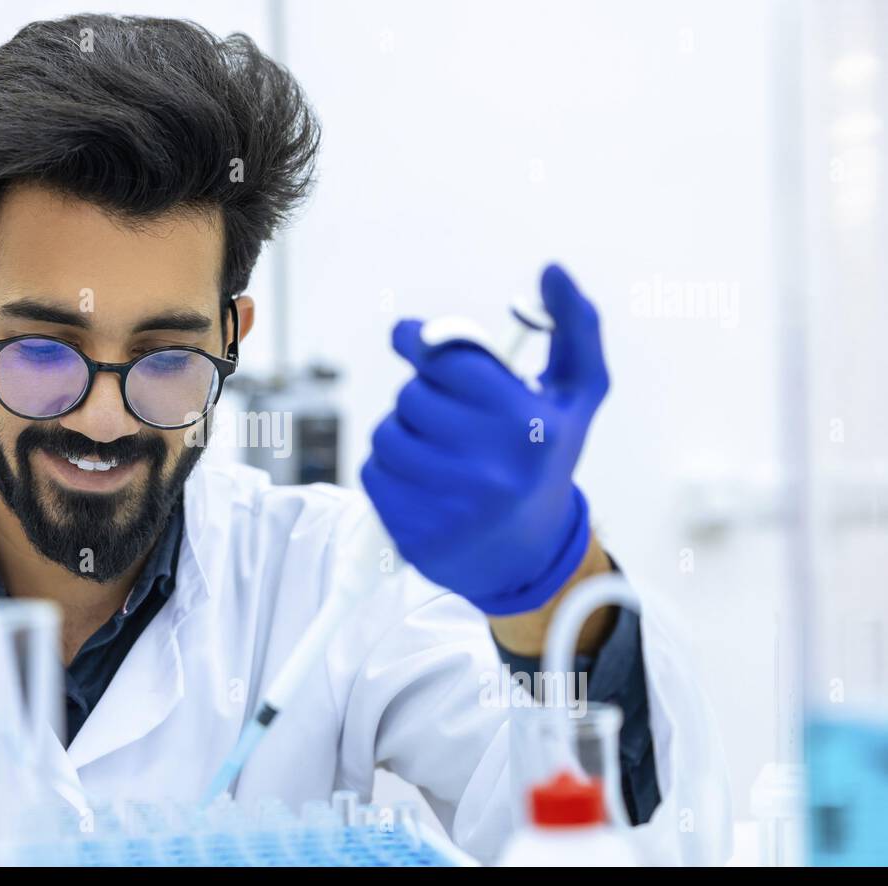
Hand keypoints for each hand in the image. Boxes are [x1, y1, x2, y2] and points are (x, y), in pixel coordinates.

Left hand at [361, 264, 609, 614]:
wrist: (531, 552)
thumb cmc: (547, 458)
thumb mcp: (576, 395)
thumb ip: (574, 327)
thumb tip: (551, 270)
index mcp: (530, 426)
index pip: (447, 360)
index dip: (420, 340)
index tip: (411, 337)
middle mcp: (491, 469)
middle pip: (412, 397)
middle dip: (423, 395)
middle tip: (447, 411)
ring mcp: (450, 507)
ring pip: (386, 435)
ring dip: (402, 432)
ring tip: (436, 447)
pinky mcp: (416, 534)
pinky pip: (372, 474)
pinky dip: (388, 469)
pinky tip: (421, 479)